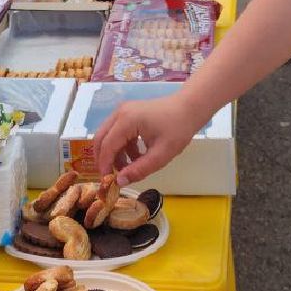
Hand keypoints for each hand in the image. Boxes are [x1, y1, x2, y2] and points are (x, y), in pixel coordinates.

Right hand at [93, 94, 209, 186]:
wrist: (190, 108)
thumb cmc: (178, 129)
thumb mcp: (161, 155)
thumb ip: (139, 169)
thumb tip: (119, 181)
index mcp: (126, 121)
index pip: (106, 146)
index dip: (104, 165)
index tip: (108, 183)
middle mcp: (120, 113)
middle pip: (100, 139)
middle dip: (104, 159)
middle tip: (112, 177)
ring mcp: (123, 110)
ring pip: (107, 136)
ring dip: (114, 154)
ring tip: (129, 168)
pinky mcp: (128, 112)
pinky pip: (116, 132)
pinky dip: (121, 146)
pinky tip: (136, 156)